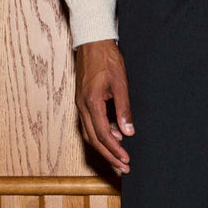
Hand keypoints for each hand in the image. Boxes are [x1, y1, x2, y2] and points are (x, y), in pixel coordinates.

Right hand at [75, 39, 133, 174]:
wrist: (92, 41)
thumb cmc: (107, 59)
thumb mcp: (121, 83)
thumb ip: (124, 109)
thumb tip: (128, 131)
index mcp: (92, 102)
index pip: (103, 134)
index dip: (115, 150)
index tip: (126, 160)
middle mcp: (82, 106)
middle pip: (94, 139)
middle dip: (109, 155)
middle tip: (123, 167)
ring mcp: (80, 104)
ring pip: (89, 134)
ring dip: (104, 148)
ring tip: (119, 157)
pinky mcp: (82, 101)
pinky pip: (89, 124)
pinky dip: (100, 135)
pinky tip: (113, 137)